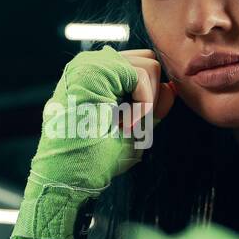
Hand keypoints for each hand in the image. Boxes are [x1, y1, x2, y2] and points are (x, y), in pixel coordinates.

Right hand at [10, 45, 175, 238]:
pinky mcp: (94, 69)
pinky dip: (144, 104)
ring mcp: (90, 64)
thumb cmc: (94, 159)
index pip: (141, 67)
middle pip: (149, 62)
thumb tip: (172, 87)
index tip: (130, 127)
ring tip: (123, 126)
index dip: (149, 97)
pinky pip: (142, 75)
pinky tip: (124, 125)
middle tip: (128, 127)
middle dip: (150, 97)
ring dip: (146, 103)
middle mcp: (91, 64)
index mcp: (96, 76)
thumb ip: (153, 107)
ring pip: (150, 66)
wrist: (67, 176)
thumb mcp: (135, 130)